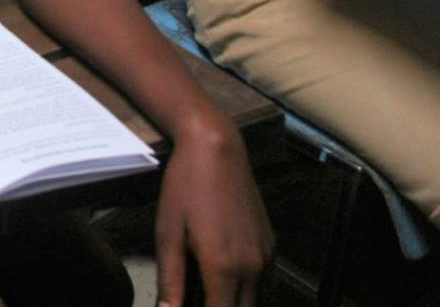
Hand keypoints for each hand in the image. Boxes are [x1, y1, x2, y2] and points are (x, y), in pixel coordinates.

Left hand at [153, 121, 270, 306]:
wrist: (216, 148)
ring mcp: (266, 256)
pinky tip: (220, 275)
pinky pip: (261, 280)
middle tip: (193, 300)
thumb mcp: (168, 234)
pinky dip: (243, 287)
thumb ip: (170, 280)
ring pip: (253, 299)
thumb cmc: (185, 188)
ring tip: (204, 290)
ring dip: (232, 302)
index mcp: (224, 268)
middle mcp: (253, 268)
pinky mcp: (270, 244)